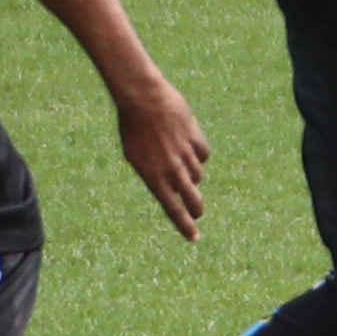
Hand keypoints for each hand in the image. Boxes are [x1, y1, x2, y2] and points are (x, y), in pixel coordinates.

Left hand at [114, 73, 209, 241]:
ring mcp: (185, 155)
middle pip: (192, 199)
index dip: (185, 226)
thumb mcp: (136, 155)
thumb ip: (155, 173)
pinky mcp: (195, 139)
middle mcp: (171, 170)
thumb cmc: (133, 126)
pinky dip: (198, 154)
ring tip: (180, 162)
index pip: (173, 209)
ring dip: (191, 175)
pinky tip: (189, 146)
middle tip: (198, 212)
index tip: (194, 238)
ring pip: (197, 175)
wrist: (143, 98)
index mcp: (153, 177)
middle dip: (197, 209)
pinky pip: (203, 155)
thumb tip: (173, 184)